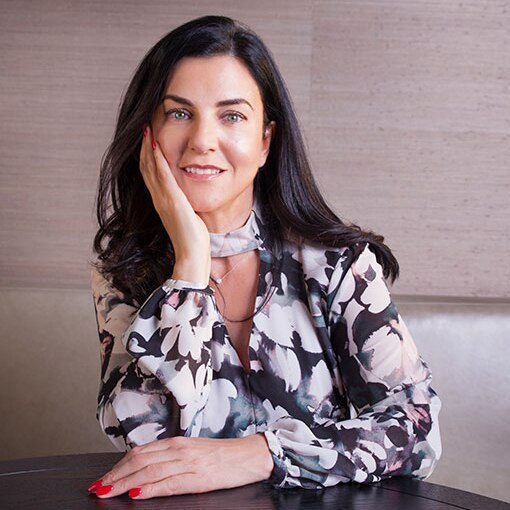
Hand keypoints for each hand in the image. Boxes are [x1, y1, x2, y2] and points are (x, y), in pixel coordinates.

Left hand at [90, 434, 273, 498]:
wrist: (248, 456)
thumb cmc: (221, 455)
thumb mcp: (193, 451)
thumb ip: (170, 456)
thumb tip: (145, 467)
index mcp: (177, 442)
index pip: (140, 452)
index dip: (118, 466)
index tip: (103, 478)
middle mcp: (179, 449)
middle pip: (140, 461)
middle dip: (115, 476)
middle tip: (97, 488)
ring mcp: (188, 463)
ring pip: (149, 472)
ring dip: (125, 483)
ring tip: (108, 492)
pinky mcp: (198, 477)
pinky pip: (169, 483)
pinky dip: (150, 489)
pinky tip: (137, 495)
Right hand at [140, 125, 210, 285]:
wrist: (191, 254)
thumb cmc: (193, 239)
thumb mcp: (187, 216)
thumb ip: (184, 205)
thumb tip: (189, 197)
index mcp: (161, 202)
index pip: (150, 174)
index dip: (146, 156)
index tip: (148, 139)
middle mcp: (158, 199)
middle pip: (145, 167)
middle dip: (143, 146)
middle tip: (144, 127)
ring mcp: (163, 199)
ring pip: (150, 168)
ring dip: (147, 147)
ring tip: (147, 129)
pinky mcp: (171, 201)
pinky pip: (162, 176)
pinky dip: (158, 160)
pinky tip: (156, 145)